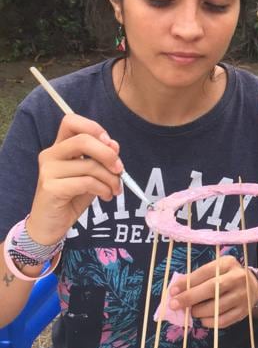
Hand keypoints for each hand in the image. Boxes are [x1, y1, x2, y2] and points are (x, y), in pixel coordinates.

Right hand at [28, 114, 123, 245]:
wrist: (50, 225)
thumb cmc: (72, 197)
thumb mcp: (91, 174)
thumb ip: (101, 159)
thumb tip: (114, 145)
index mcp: (59, 147)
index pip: (71, 121)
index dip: (93, 127)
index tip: (110, 144)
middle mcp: (50, 154)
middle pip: (83, 140)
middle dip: (108, 154)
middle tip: (120, 170)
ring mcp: (48, 170)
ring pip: (89, 165)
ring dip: (111, 179)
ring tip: (115, 189)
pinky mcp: (50, 187)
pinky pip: (86, 182)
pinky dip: (103, 189)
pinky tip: (106, 196)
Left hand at [168, 255, 257, 327]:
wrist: (255, 286)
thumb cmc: (227, 276)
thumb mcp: (216, 269)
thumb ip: (197, 277)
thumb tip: (176, 290)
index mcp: (228, 263)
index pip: (205, 272)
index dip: (188, 282)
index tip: (172, 291)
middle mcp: (237, 278)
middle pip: (212, 289)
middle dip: (190, 298)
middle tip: (174, 305)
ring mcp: (242, 296)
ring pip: (216, 308)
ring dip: (198, 312)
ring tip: (191, 311)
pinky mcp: (243, 312)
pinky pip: (222, 321)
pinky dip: (208, 322)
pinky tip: (203, 318)